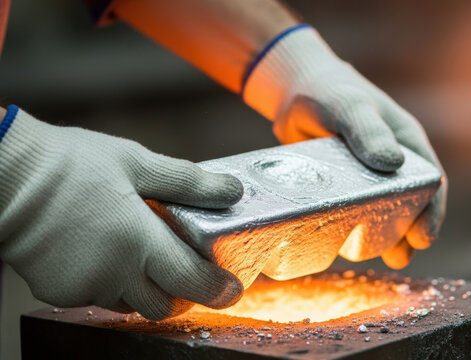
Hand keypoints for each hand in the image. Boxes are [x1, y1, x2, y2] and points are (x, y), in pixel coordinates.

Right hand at [0, 108, 243, 319]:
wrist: (6, 176)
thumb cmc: (72, 165)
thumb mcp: (138, 163)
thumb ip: (188, 183)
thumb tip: (232, 190)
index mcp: (138, 242)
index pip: (191, 281)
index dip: (217, 289)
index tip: (230, 289)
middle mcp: (114, 273)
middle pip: (163, 305)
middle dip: (179, 291)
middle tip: (180, 264)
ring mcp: (84, 287)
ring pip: (130, 304)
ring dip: (142, 287)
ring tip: (136, 250)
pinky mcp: (58, 292)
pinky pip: (97, 298)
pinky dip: (108, 283)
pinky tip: (101, 251)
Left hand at [243, 26, 446, 268]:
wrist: (294, 93)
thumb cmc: (328, 92)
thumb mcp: (349, 107)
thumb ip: (368, 131)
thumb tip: (392, 164)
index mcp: (406, 143)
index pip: (431, 181)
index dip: (432, 211)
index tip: (423, 238)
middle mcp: (393, 163)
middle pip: (411, 204)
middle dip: (409, 233)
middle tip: (400, 257)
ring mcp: (368, 176)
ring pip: (384, 213)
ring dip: (385, 238)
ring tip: (381, 259)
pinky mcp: (345, 186)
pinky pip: (356, 212)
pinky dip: (357, 230)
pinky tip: (348, 247)